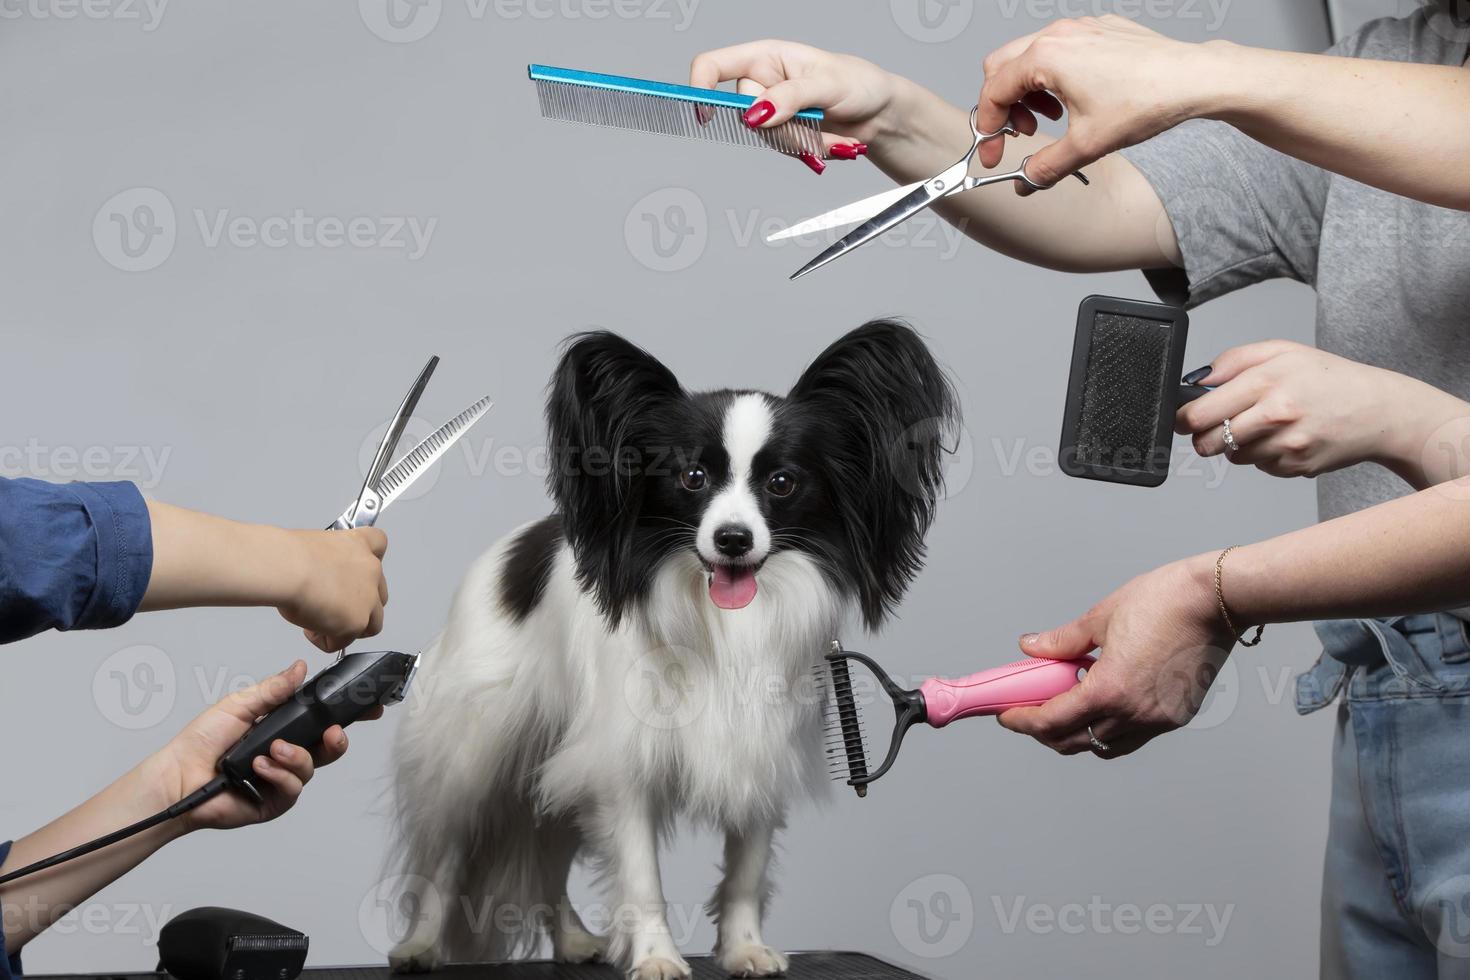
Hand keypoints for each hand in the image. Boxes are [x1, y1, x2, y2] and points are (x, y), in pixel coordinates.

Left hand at [143, 661, 379, 831]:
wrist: (178, 775)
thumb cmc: (202, 742)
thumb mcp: (239, 705)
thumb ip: (274, 689)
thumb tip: (299, 667)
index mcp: (283, 730)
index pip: (322, 722)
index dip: (346, 716)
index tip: (369, 707)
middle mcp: (286, 755)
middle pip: (328, 750)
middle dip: (338, 741)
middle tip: (333, 733)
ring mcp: (282, 780)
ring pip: (311, 768)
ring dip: (295, 757)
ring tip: (272, 750)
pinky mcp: (274, 803)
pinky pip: (293, 789)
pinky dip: (279, 776)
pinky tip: (260, 768)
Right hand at [278, 528, 388, 652]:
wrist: (288, 569)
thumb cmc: (290, 556)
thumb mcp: (313, 548)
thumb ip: (329, 564)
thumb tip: (322, 579)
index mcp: (358, 545)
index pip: (378, 545)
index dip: (367, 561)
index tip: (354, 572)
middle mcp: (370, 570)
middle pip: (379, 594)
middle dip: (358, 606)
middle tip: (331, 607)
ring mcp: (368, 598)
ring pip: (372, 624)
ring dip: (350, 628)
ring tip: (322, 623)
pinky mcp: (357, 622)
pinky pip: (344, 642)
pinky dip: (326, 640)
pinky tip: (309, 629)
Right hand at [689, 40, 901, 167]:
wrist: (880, 113)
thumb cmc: (858, 83)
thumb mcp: (827, 84)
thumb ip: (789, 97)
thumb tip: (755, 114)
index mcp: (766, 55)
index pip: (714, 65)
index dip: (700, 87)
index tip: (707, 115)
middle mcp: (764, 80)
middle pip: (743, 113)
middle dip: (779, 127)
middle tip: (813, 125)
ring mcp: (772, 109)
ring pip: (763, 137)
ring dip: (797, 142)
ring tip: (827, 133)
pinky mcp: (784, 132)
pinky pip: (780, 149)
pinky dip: (805, 150)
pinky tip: (826, 141)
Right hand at [975, 16, 1221, 189]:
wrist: (1192, 79)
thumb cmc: (1145, 101)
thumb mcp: (1086, 145)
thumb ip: (1045, 167)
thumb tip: (1025, 182)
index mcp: (1046, 57)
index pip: (994, 92)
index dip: (988, 128)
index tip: (995, 152)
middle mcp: (1058, 35)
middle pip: (1002, 67)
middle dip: (1004, 104)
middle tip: (1022, 133)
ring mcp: (1079, 28)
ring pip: (1029, 55)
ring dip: (1029, 91)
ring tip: (1050, 118)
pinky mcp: (1099, 29)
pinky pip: (1059, 49)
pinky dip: (1054, 76)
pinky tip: (1074, 99)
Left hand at [997, 557, 1237, 757]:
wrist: (1217, 600)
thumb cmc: (1164, 601)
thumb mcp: (1101, 617)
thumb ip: (1062, 641)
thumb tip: (1031, 647)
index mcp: (1111, 690)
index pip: (1053, 720)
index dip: (1023, 721)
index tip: (1007, 716)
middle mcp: (1136, 714)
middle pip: (1076, 741)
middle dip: (1045, 733)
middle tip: (1028, 714)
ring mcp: (1159, 720)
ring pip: (1105, 745)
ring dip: (1078, 734)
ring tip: (1062, 710)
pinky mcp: (1176, 717)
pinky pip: (1132, 737)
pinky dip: (1109, 728)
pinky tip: (1099, 704)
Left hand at [1175, 340, 1462, 485]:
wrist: (1379, 410)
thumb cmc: (1330, 378)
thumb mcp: (1283, 351)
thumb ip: (1234, 360)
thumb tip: (1197, 379)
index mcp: (1266, 381)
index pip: (1200, 413)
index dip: (1183, 418)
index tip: (1183, 418)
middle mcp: (1275, 414)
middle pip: (1208, 442)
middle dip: (1205, 437)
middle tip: (1216, 426)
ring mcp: (1286, 445)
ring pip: (1233, 456)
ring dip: (1238, 445)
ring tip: (1264, 425)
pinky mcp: (1296, 467)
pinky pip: (1260, 466)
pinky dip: (1264, 455)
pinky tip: (1286, 437)